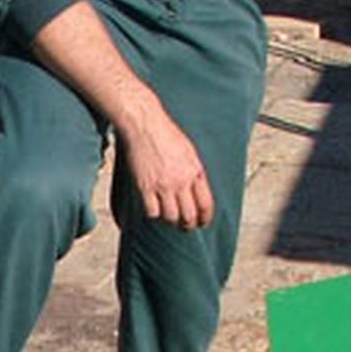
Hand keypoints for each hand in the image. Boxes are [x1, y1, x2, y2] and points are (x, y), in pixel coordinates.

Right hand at [118, 104, 214, 229]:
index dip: (205, 218)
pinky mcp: (145, 186)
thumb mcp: (189, 152)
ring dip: (170, 220)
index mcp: (195, 172)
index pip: (205, 204)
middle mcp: (180, 181)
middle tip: (185, 226)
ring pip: (171, 217)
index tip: (202, 223)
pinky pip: (152, 212)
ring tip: (168, 216)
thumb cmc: (167, 134)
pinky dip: (153, 213)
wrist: (145, 125)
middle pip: (188, 215)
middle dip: (188, 225)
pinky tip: (153, 207)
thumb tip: (196, 191)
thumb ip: (194, 172)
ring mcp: (162, 185)